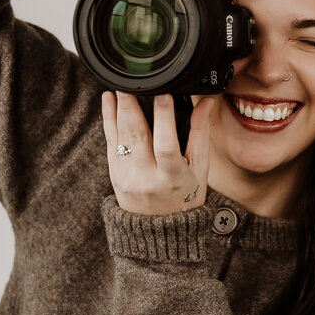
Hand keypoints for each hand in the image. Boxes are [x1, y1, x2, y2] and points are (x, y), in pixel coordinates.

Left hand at [101, 89, 216, 214]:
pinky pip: (110, 142)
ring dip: (117, 109)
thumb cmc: (185, 197)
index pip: (167, 144)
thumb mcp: (200, 169)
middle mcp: (147, 179)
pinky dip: (108, 120)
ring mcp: (127, 178)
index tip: (164, 93)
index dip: (164, 118)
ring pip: (120, 137)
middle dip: (132, 107)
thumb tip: (206, 101)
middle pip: (137, 137)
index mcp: (173, 178)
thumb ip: (200, 133)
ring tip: (119, 86)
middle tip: (130, 82)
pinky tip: (109, 100)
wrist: (159, 231)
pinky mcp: (114, 175)